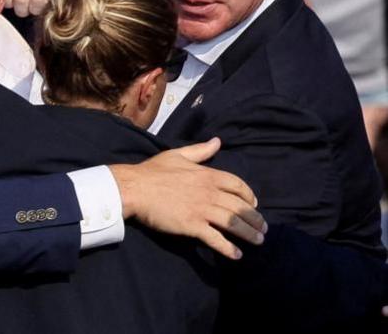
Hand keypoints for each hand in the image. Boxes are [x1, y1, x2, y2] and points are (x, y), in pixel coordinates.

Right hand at [109, 138, 266, 259]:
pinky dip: (228, 248)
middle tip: (263, 229)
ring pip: (233, 223)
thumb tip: (217, 141)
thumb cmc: (152, 171)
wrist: (134, 188)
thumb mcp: (177, 155)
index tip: (254, 204)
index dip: (249, 196)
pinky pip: (216, 239)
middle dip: (255, 219)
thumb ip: (200, 150)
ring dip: (249, 234)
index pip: (238, 185)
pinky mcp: (192, 226)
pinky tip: (237, 255)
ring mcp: (202, 210)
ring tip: (258, 241)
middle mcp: (210, 192)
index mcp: (208, 175)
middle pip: (241, 207)